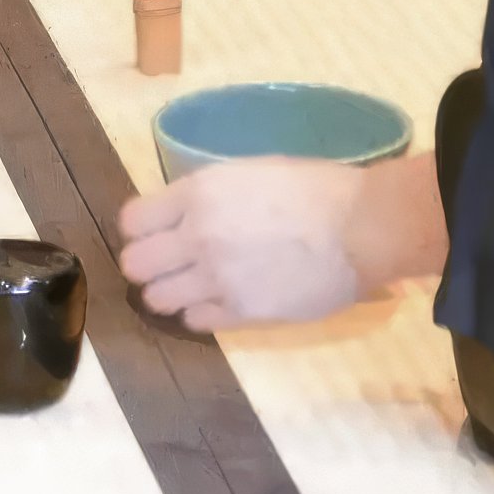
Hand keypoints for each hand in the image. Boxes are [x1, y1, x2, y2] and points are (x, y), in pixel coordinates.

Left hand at [116, 152, 446, 331]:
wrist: (361, 228)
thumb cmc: (316, 189)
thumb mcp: (250, 172)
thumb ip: (210, 195)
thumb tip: (185, 213)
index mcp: (200, 192)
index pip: (132, 220)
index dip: (141, 228)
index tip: (156, 232)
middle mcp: (198, 236)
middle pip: (135, 265)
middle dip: (147, 265)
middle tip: (170, 263)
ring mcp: (217, 278)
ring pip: (158, 299)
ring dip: (170, 293)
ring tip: (193, 286)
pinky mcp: (240, 313)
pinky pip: (195, 320)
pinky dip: (202, 312)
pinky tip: (221, 301)